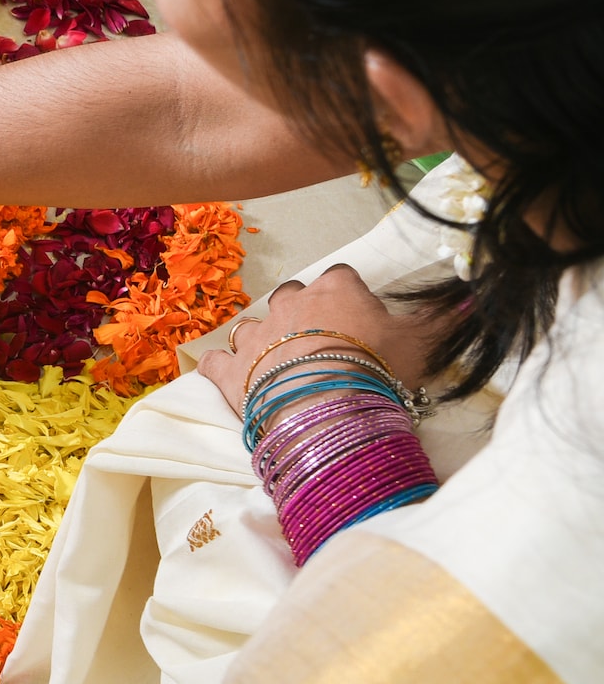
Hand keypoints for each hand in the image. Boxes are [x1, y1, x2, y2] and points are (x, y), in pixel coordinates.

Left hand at [199, 263, 437, 417]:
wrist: (330, 407)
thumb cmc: (379, 367)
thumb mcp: (422, 341)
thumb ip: (442, 317)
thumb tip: (469, 296)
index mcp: (335, 289)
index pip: (341, 277)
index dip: (350, 297)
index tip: (360, 319)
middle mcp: (289, 303)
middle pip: (294, 296)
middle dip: (304, 315)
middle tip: (322, 344)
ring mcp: (255, 335)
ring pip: (253, 326)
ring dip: (264, 340)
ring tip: (280, 363)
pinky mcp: (229, 370)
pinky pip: (214, 361)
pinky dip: (219, 367)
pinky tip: (225, 375)